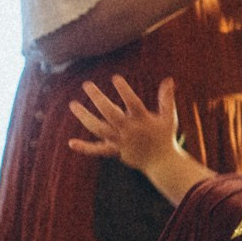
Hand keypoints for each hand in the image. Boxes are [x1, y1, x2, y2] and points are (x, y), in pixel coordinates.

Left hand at [68, 75, 186, 172]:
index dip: (124, 91)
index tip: (115, 78)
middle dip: (98, 99)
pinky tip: (71, 143)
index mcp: (143, 120)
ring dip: (84, 117)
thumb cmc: (165, 136)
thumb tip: (169, 80)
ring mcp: (120, 141)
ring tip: (73, 104)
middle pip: (111, 113)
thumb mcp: (169, 117)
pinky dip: (85, 148)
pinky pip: (98, 150)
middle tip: (86, 84)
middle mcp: (129, 130)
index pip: (133, 103)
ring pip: (99, 128)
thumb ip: (167, 99)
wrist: (161, 162)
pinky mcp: (114, 151)